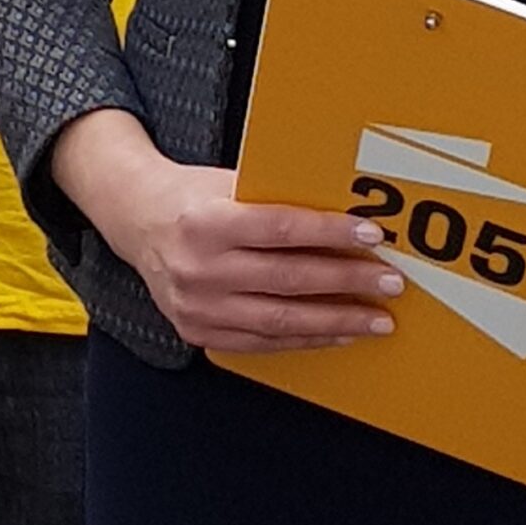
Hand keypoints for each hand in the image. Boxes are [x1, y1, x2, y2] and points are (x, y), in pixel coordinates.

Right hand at [50, 110, 402, 351]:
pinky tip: (338, 333)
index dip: (330, 234)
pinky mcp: (197, 330)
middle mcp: (198, 267)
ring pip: (281, 320)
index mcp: (206, 221)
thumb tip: (346, 216)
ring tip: (377, 319)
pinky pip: (262, 342)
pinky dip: (305, 339)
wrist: (135, 219)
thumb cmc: (192, 196)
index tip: (372, 236)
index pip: (280, 229)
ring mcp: (196, 305)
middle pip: (289, 279)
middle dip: (347, 282)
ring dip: (337, 321)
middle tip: (390, 283)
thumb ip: (277, 200)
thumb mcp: (228, 182)